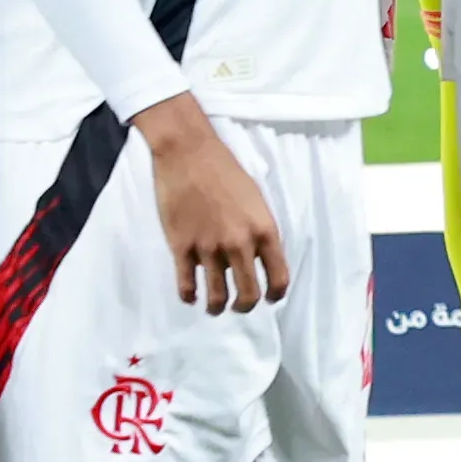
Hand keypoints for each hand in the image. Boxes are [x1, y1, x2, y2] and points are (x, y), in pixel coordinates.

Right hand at [137, 99, 288, 312]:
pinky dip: (189, 296)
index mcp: (264, 230)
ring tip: (215, 307)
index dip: (276, 294)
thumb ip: (258, 230)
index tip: (270, 299)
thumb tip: (256, 258)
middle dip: (245, 307)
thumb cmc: (225, 171)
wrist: (189, 153)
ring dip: (216, 307)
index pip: (279, 277)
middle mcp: (239, 244)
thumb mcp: (255, 200)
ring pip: (216, 297)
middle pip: (249, 294)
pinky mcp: (182, 247)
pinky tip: (191, 295)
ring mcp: (209, 248)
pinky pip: (187, 285)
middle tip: (240, 306)